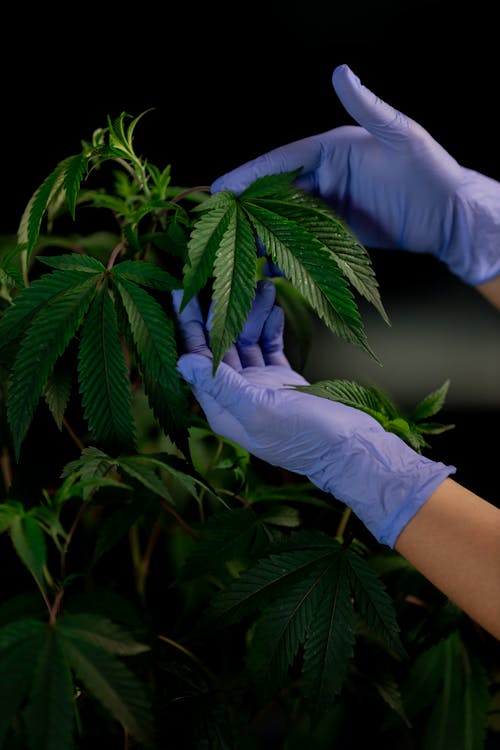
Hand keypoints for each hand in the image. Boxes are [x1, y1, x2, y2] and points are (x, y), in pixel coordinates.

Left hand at [173, 281, 455, 546]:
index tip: (181, 291)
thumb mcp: (259, 409)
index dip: (188, 326)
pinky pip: (270, 348)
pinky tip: (275, 308)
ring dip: (253, 316)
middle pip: (220, 346)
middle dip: (225, 312)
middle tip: (230, 277)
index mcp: (222, 407)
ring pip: (247, 343)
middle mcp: (237, 396)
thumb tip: (181, 360)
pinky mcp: (284, 382)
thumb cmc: (305, 435)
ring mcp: (261, 388)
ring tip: (264, 285)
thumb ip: (221, 385)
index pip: (196, 359)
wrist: (352, 449)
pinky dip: (271, 329)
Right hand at [212, 64, 499, 285]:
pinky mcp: (337, 231)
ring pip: (286, 217)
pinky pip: (304, 239)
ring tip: (238, 246)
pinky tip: (269, 260)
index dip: (250, 173)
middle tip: (220, 222)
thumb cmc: (427, 170)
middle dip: (248, 206)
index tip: (221, 187)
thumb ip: (367, 108)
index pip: (282, 161)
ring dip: (263, 231)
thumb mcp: (398, 135)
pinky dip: (285, 248)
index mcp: (331, 149)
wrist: (448, 213)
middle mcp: (325, 176)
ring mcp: (330, 204)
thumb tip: (341, 72)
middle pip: (277, 191)